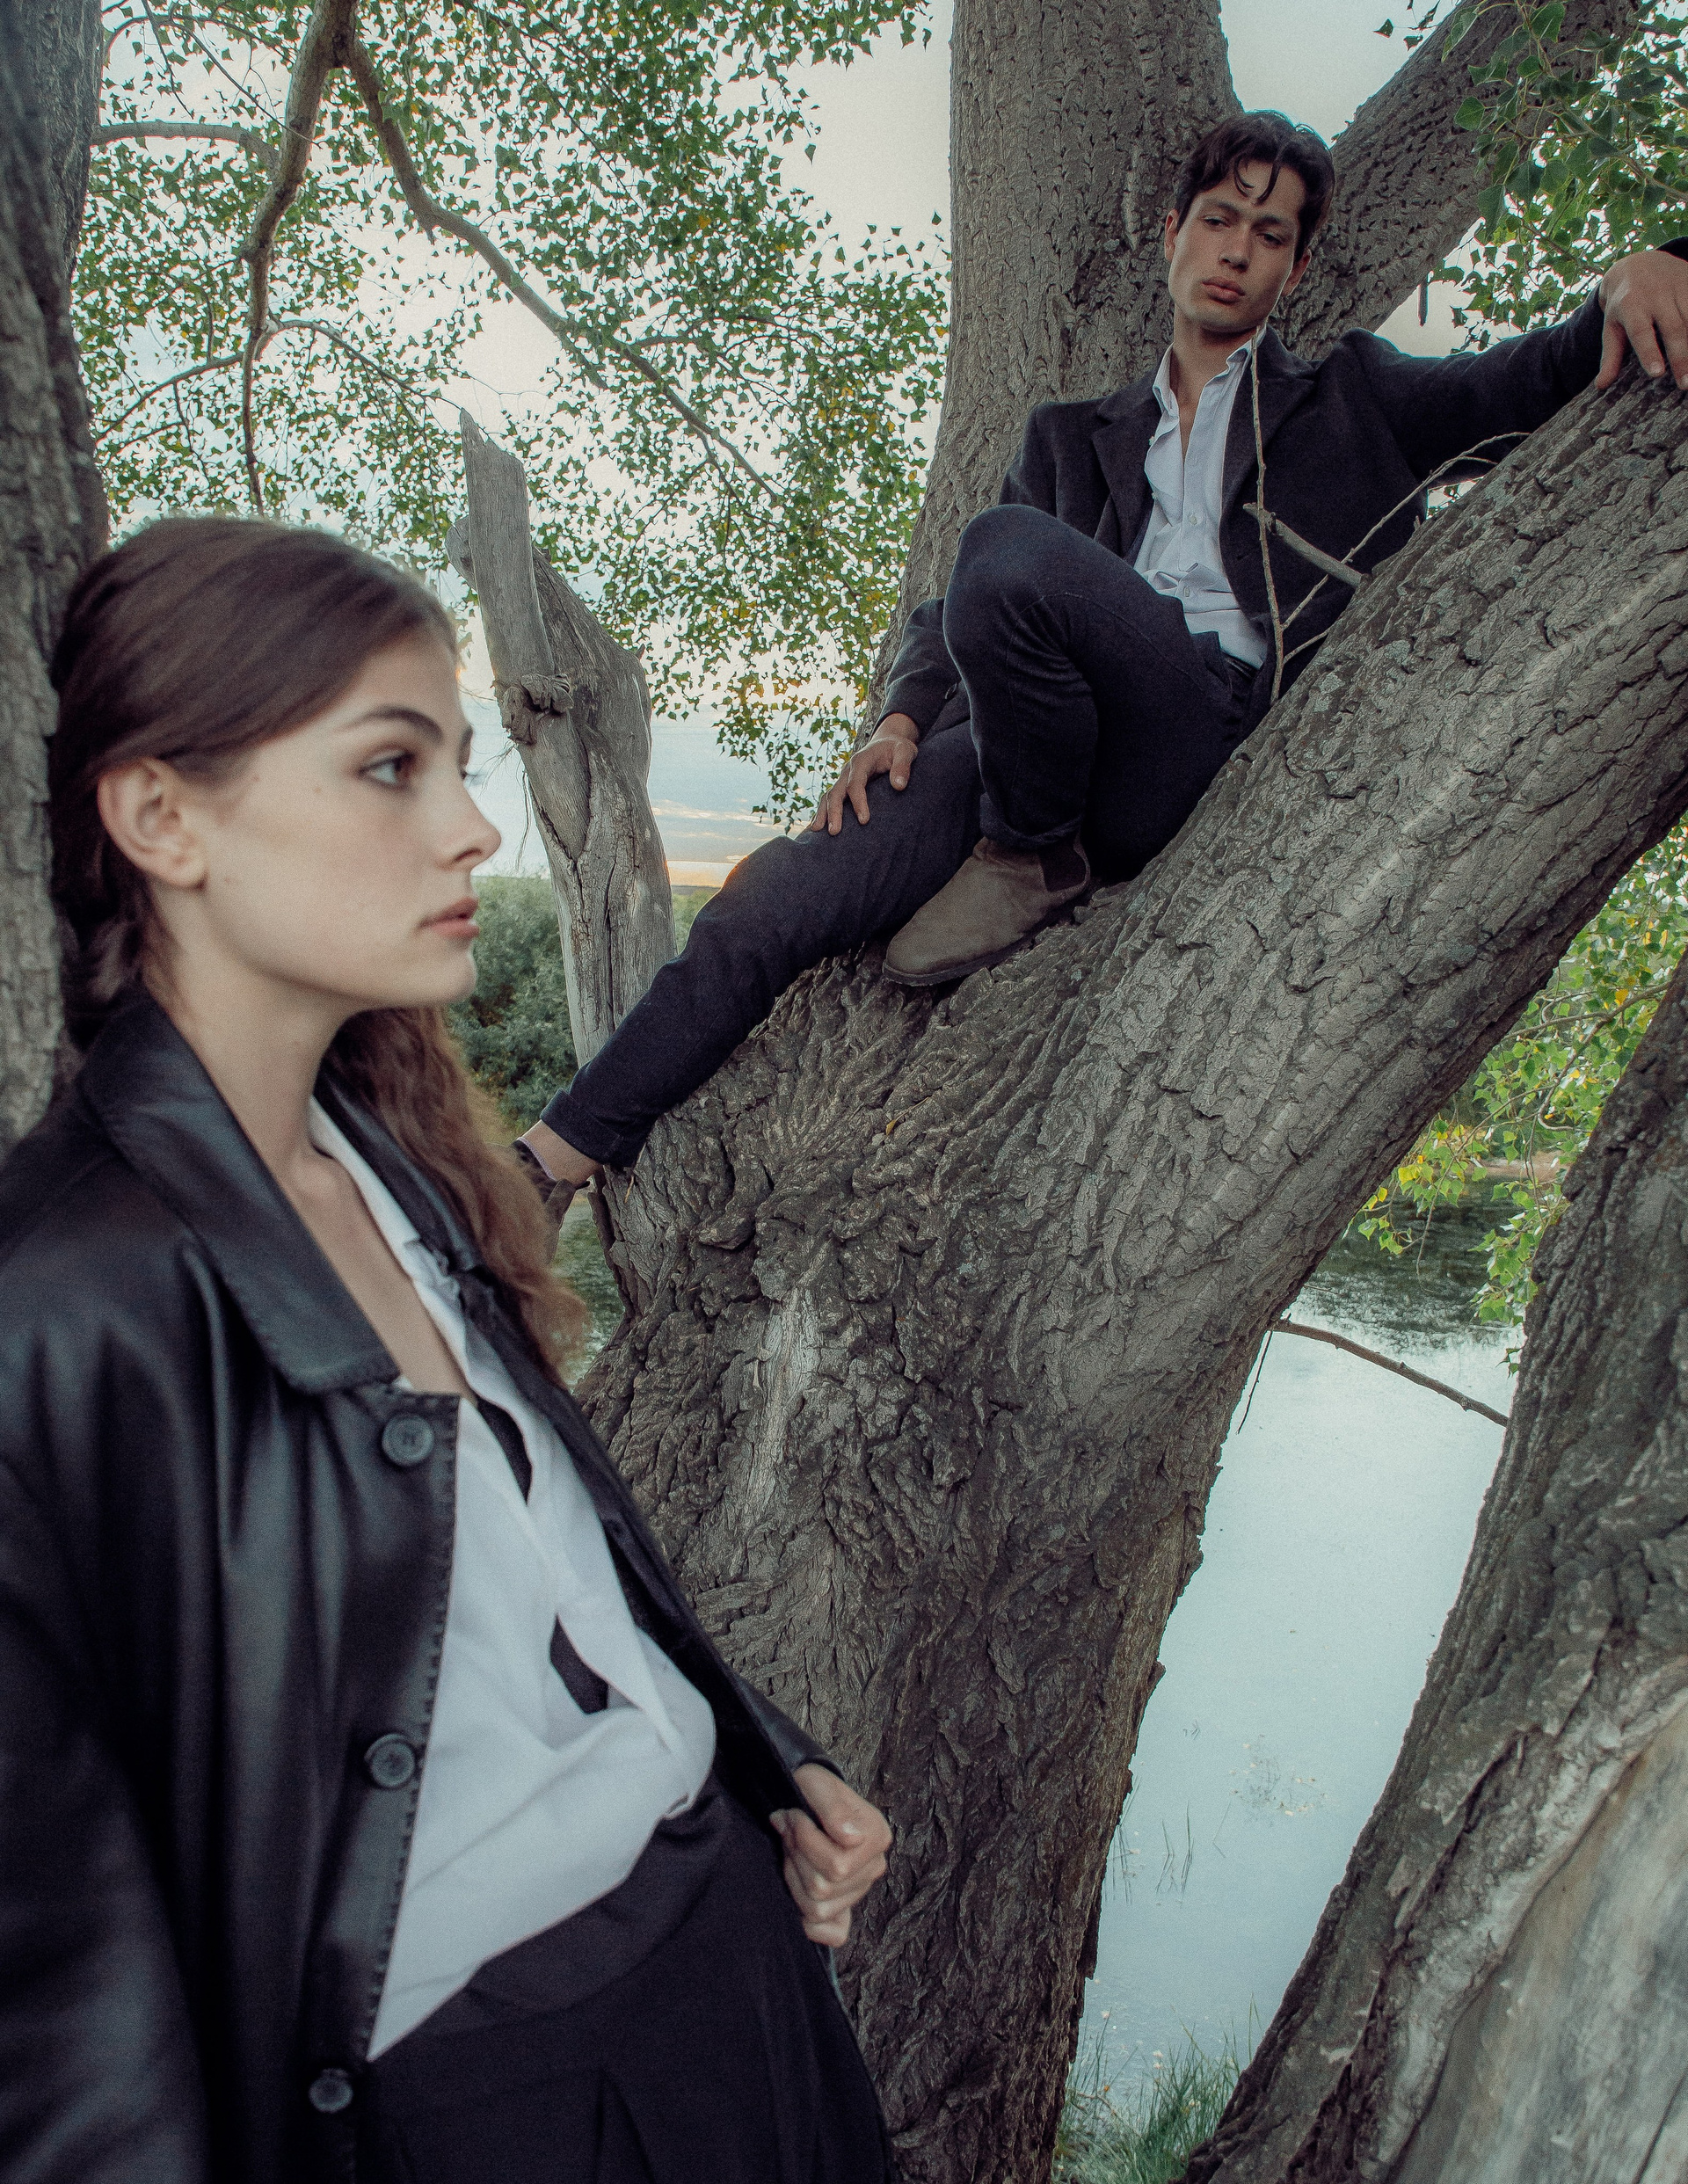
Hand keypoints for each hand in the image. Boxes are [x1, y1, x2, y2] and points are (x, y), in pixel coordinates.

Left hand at [772, 1764, 892, 1946]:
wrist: (807, 1798)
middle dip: (795, 1857)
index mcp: (877, 1836)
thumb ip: (833, 1808)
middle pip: (823, 1887)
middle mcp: (873, 1867)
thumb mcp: (817, 1782)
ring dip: (793, 1878)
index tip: (793, 1815)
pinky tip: (797, 1888)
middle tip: (787, 1829)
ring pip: (817, 1908)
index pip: (836, 1865)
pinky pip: (831, 1934)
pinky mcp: (845, 1909)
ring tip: (790, 1849)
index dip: (804, 1841)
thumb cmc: (812, 1790)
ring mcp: (859, 1890)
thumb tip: (851, 1839)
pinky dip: (809, 1921)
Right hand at [810, 716, 919, 834]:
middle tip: (834, 832)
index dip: (858, 802)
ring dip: (822, 813)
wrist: (887, 743)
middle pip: (836, 792)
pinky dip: (822, 812)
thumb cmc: (897, 749)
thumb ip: (903, 766)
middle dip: (834, 812)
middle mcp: (848, 770)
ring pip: (829, 796)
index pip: (855, 783)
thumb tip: (899, 786)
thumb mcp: (905, 752)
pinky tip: (817, 829)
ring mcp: (843, 779)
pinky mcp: (844, 786)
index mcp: (861, 761)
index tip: (864, 820)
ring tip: (816, 831)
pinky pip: (830, 800)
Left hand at [1597, 248, 1687, 390]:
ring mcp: (1677, 286)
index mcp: (1631, 305)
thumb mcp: (1612, 326)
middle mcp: (1656, 294)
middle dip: (1681, 356)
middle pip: (1673, 328)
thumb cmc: (1623, 303)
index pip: (1641, 332)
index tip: (1657, 374)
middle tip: (1685, 384)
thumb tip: (1601, 386)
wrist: (1638, 263)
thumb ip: (1610, 356)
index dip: (1649, 352)